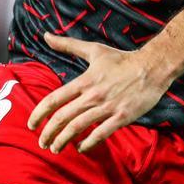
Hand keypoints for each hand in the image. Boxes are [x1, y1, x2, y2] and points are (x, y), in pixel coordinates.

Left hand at [28, 32, 170, 153]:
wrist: (152, 67)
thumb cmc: (121, 59)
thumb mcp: (93, 49)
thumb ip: (67, 45)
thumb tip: (46, 35)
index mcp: (84, 81)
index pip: (54, 99)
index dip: (39, 113)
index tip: (31, 124)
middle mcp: (92, 95)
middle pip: (63, 118)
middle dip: (48, 133)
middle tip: (41, 142)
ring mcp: (107, 107)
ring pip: (78, 128)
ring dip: (63, 141)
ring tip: (55, 148)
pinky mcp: (121, 117)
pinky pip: (101, 134)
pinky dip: (88, 143)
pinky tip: (80, 149)